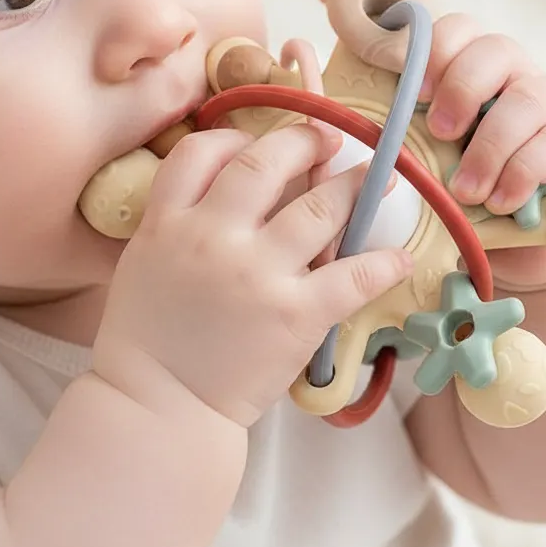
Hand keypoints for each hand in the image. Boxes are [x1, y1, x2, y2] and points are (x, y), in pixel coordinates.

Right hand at [92, 123, 414, 428]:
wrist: (157, 409)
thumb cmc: (146, 340)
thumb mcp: (145, 262)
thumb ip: (180, 220)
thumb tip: (230, 188)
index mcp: (169, 222)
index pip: (200, 152)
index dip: (233, 136)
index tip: (255, 140)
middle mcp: (213, 236)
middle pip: (265, 162)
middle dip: (305, 141)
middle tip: (329, 138)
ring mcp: (257, 273)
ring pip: (319, 208)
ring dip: (357, 186)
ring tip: (381, 175)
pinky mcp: (295, 313)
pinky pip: (351, 276)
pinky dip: (382, 264)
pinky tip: (400, 258)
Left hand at [419, 14, 545, 289]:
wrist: (517, 247)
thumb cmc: (460, 193)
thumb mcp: (426, 159)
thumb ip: (397, 131)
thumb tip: (347, 109)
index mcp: (472, 68)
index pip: (459, 29)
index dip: (436, 50)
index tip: (415, 94)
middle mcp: (516, 75)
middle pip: (496, 49)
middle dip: (462, 88)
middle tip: (439, 133)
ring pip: (527, 99)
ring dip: (489, 147)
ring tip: (465, 191)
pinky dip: (521, 173)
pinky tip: (500, 201)